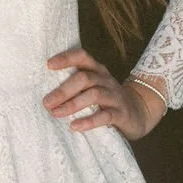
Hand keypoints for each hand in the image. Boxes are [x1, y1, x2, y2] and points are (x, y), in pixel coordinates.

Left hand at [43, 48, 165, 140]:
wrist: (139, 112)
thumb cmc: (106, 98)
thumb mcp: (93, 86)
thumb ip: (74, 84)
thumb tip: (44, 91)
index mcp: (97, 70)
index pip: (82, 57)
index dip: (66, 58)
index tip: (48, 65)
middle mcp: (106, 79)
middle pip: (84, 78)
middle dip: (63, 90)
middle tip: (46, 102)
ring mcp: (115, 96)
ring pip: (94, 95)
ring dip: (72, 104)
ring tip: (56, 113)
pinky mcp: (121, 114)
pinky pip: (105, 116)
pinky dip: (89, 121)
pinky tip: (75, 126)